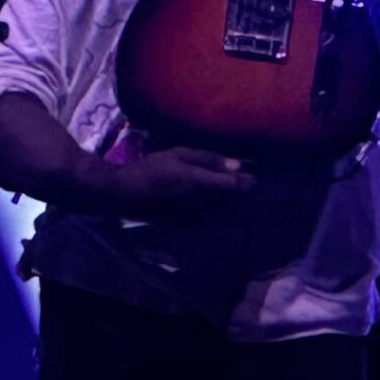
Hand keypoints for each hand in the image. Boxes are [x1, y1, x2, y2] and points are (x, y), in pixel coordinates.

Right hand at [97, 146, 256, 221]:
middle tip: (246, 178)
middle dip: (243, 190)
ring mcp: (196, 218)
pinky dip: (221, 208)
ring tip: (232, 187)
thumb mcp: (178, 154)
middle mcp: (200, 204)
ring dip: (233, 201)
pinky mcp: (190, 225)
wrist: (126, 194)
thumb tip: (237, 165)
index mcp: (198, 183)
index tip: (253, 172)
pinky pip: (214, 217)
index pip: (235, 186)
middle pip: (234, 201)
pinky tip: (216, 199)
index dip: (249, 180)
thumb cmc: (152, 167)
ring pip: (226, 210)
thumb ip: (209, 160)